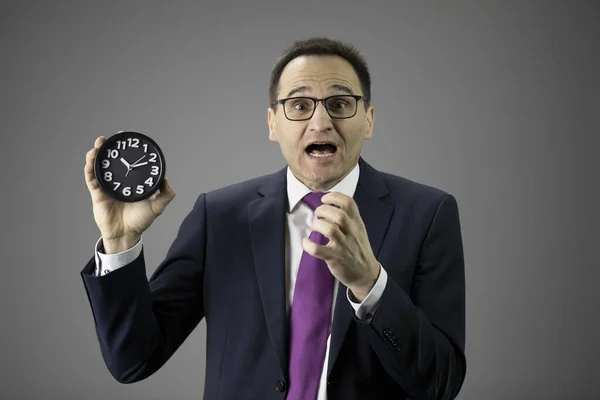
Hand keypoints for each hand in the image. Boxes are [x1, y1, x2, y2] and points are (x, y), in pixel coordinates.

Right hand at [85, 136, 175, 253]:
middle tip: (108, 138)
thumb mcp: (157, 206)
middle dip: (108, 149)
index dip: (126, 152)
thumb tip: (166, 179)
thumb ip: (166, 194)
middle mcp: (118, 182)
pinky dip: (90, 168)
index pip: (128, 164)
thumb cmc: (140, 221)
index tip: (127, 141)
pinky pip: (91, 179)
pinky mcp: (97, 194)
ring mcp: (107, 187)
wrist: (126, 235)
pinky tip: (91, 159)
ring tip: (98, 144)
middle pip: (111, 162)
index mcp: (131, 182)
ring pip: (99, 167)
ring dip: (96, 155)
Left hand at [302, 192, 380, 300]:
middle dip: (324, 210)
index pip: (349, 203)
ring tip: (315, 227)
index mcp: (357, 223)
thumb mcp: (358, 230)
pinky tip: (306, 242)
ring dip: (317, 225)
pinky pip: (317, 249)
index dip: (334, 197)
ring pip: (330, 230)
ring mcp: (343, 246)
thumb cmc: (358, 249)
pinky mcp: (334, 258)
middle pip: (339, 215)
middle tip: (318, 214)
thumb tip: (329, 205)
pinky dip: (308, 244)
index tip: (324, 199)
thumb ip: (348, 217)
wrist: (366, 273)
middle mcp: (352, 233)